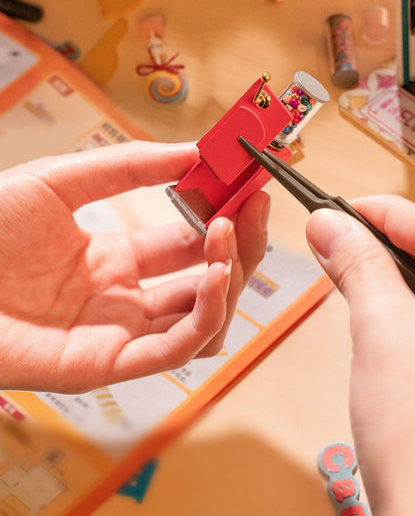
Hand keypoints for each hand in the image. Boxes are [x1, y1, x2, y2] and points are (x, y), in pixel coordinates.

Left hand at [0, 141, 268, 392]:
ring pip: (204, 320)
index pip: (190, 242)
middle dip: (240, 243)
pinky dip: (206, 313)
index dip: (224, 213)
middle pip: (208, 281)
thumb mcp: (58, 181)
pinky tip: (212, 273)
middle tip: (254, 204)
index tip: (248, 182)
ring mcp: (118, 334)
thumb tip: (194, 150)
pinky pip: (175, 349)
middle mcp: (126, 300)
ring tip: (228, 234)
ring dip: (229, 279)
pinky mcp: (104, 365)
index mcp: (116, 259)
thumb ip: (128, 166)